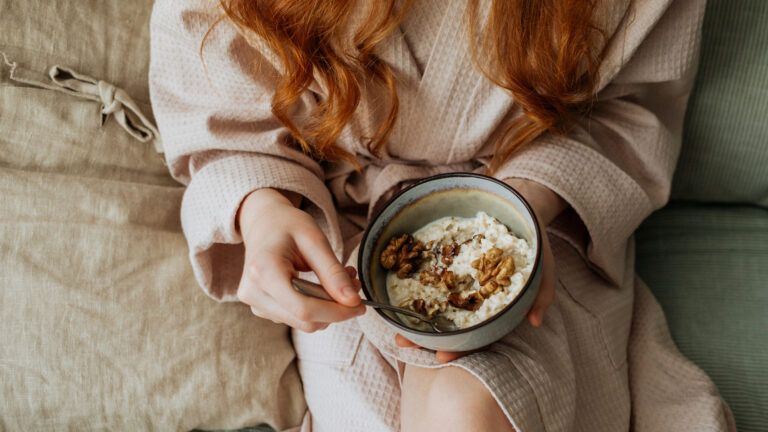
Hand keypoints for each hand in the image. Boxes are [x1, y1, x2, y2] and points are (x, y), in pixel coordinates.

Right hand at [236, 188, 364, 331]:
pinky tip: (321, 286)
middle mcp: (253, 292)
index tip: (360, 305)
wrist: (262, 223)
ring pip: (303, 323)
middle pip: (304, 320)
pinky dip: (315, 307)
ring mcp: (255, 303)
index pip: (304, 309)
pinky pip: (295, 318)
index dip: (337, 312)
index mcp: (263, 271)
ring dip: (328, 307)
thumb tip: (352, 302)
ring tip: (340, 278)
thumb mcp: (315, 240)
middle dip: (335, 309)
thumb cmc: (288, 226)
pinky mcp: (261, 308)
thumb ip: (333, 272)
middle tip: (354, 284)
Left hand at [396, 178, 565, 361]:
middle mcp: (473, 297)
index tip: (441, 355)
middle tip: (402, 341)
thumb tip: (535, 322)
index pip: (476, 333)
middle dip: (424, 336)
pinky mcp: (447, 259)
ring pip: (433, 304)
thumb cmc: (532, 240)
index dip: (459, 346)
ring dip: (412, 316)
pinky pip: (428, 274)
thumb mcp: (543, 264)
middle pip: (447, 324)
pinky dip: (412, 282)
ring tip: (392, 325)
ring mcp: (459, 280)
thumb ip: (541, 292)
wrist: (519, 206)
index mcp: (493, 304)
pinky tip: (394, 287)